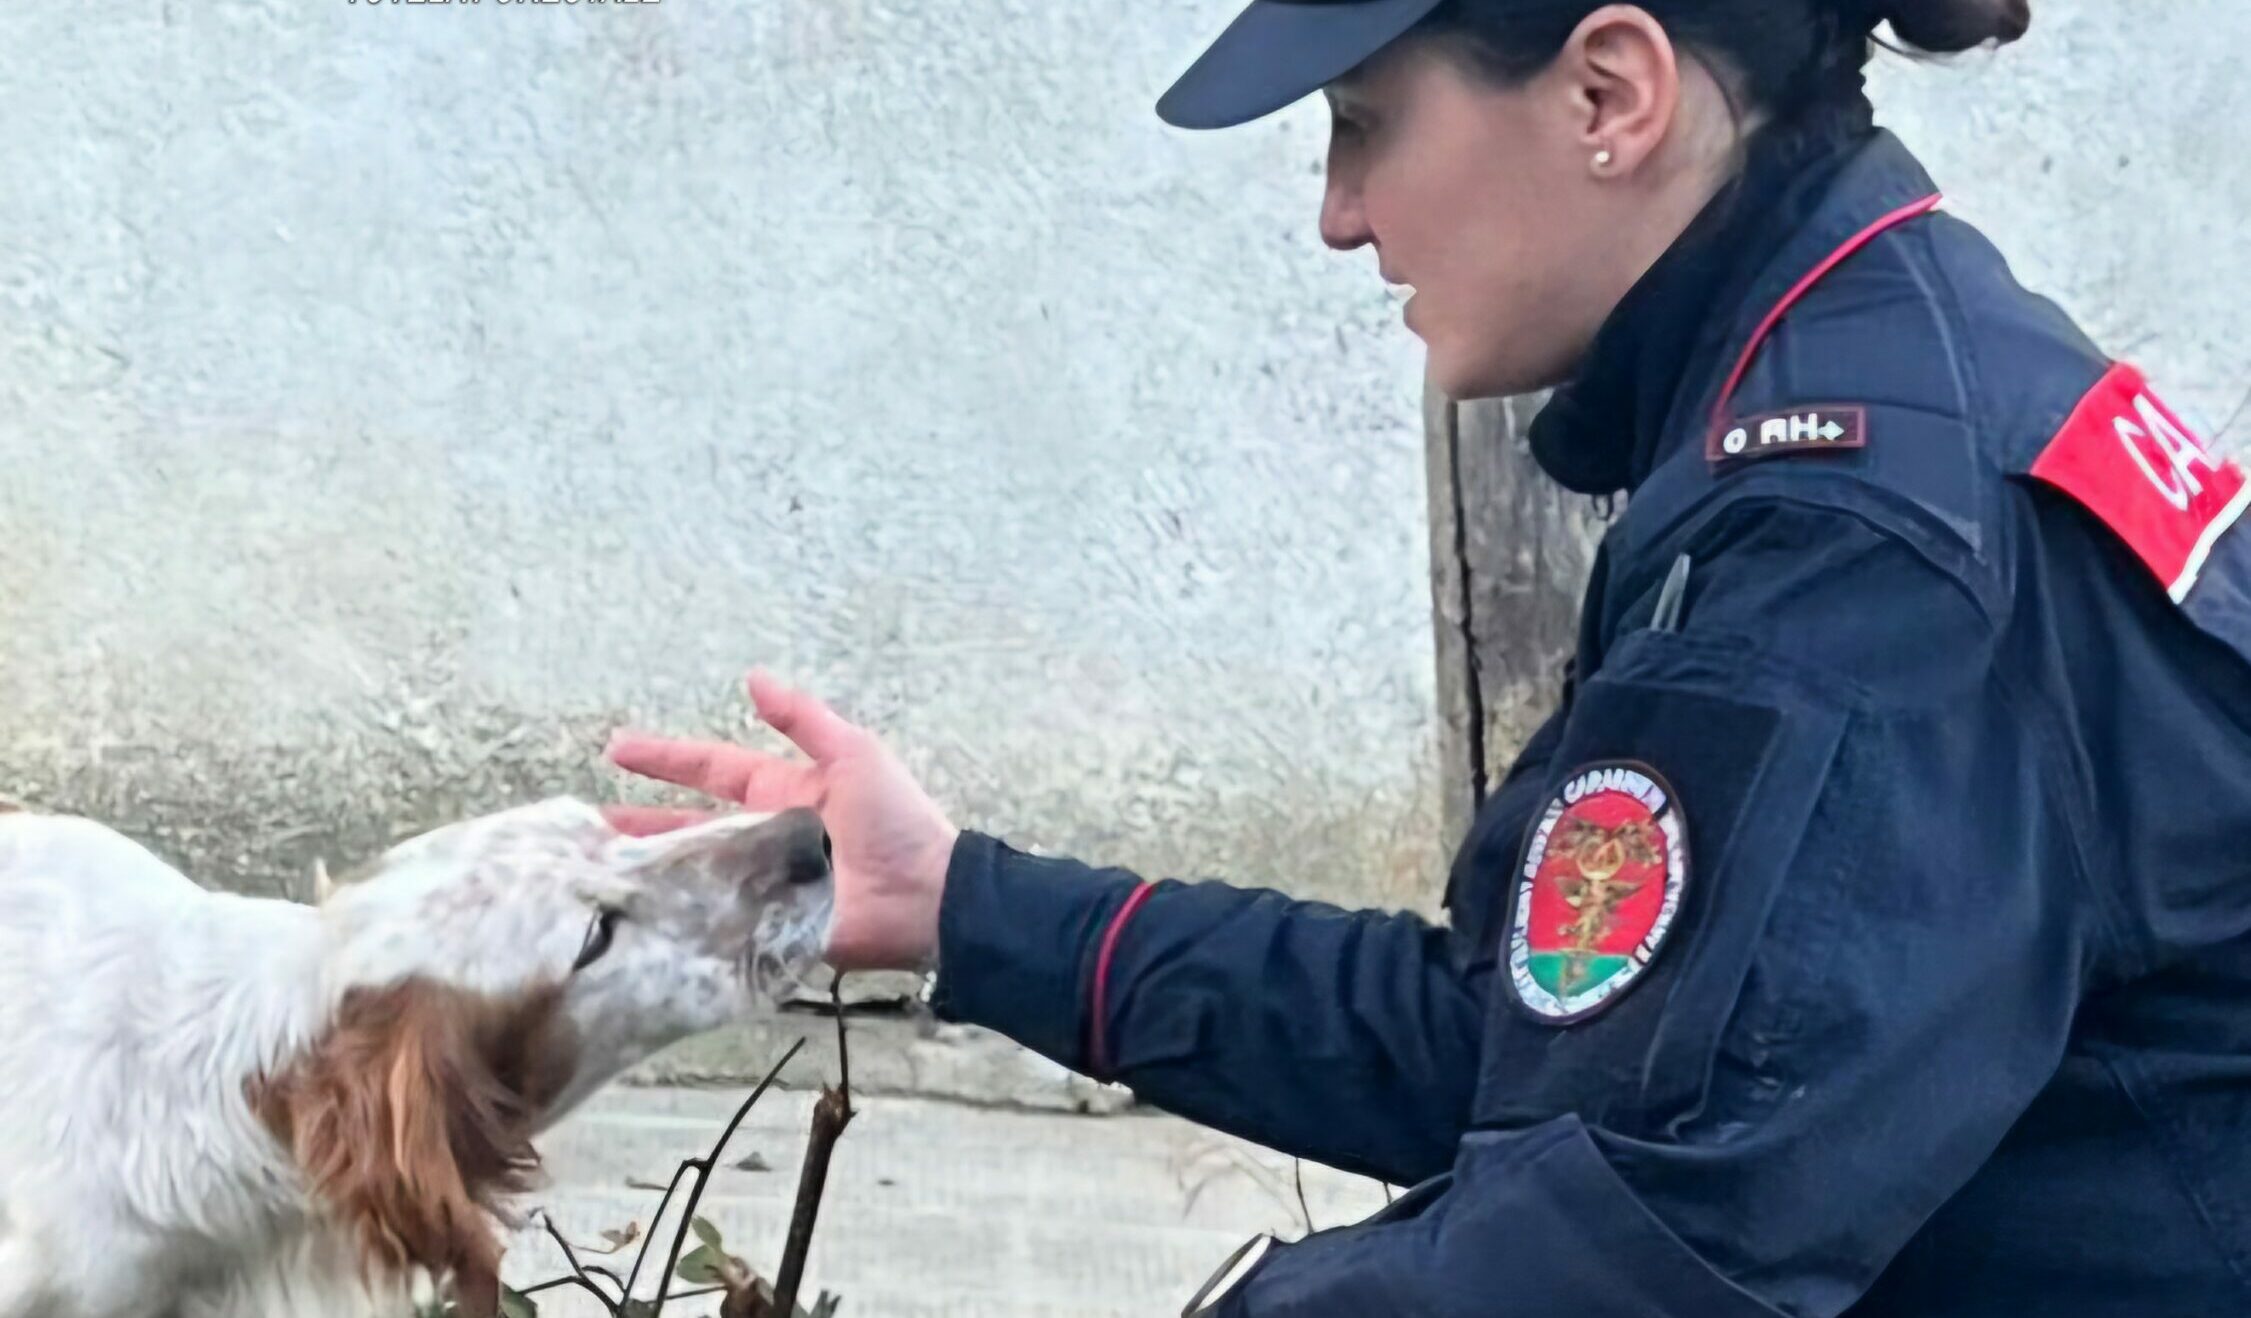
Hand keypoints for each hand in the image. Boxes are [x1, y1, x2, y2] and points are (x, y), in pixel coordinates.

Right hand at [601, 670, 959, 972]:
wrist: (927, 897)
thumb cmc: (896, 821)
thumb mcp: (853, 754)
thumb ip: (803, 719)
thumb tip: (753, 677)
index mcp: (781, 793)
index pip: (710, 770)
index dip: (666, 758)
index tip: (615, 749)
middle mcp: (761, 839)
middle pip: (687, 828)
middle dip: (637, 824)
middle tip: (584, 824)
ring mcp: (758, 886)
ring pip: (691, 876)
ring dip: (647, 872)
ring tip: (594, 871)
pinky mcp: (763, 929)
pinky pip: (713, 924)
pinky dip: (676, 923)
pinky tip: (633, 924)